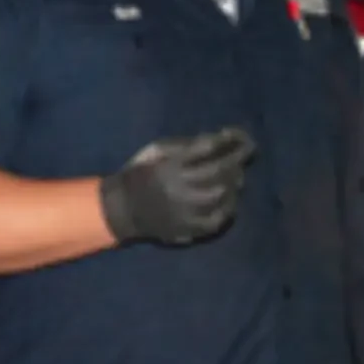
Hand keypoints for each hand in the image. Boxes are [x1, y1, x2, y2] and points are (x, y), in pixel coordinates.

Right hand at [99, 127, 256, 245]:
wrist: (123, 209)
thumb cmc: (139, 174)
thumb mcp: (154, 150)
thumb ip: (182, 145)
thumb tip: (214, 140)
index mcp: (169, 165)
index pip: (206, 148)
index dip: (225, 139)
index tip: (232, 133)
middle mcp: (180, 188)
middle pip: (219, 170)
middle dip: (235, 158)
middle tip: (241, 153)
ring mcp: (186, 211)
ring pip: (222, 195)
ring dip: (234, 181)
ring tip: (236, 174)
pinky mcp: (189, 229)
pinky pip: (217, 219)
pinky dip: (229, 207)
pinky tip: (230, 198)